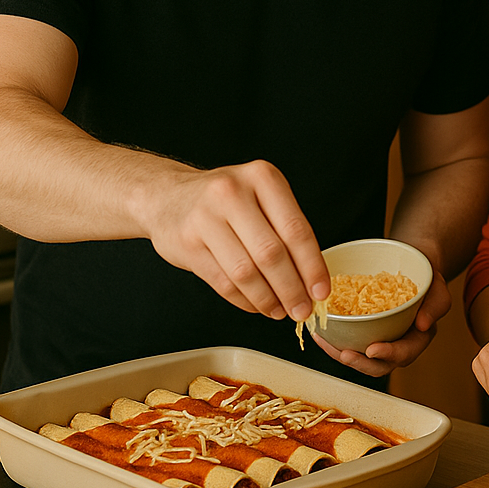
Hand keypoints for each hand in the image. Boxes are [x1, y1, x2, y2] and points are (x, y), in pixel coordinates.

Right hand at [140, 158, 330, 321]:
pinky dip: (244, 300)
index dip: (312, 266)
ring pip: (246, 272)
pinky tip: (256, 304)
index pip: (296, 229)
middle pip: (271, 253)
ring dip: (268, 299)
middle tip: (302, 309)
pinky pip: (223, 282)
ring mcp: (206, 218)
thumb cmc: (225, 199)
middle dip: (291, 289)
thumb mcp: (260, 195)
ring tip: (279, 310)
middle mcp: (233, 193)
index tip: (321, 290)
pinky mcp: (187, 244)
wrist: (167, 196)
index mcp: (262, 177)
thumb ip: (285, 227)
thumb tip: (312, 278)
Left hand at [312, 270, 452, 376]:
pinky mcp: (364, 331)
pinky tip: (319, 331)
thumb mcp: (438, 289)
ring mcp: (378, 339)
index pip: (403, 354)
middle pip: (378, 365)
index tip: (372, 349)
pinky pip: (348, 340)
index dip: (388, 355)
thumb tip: (424, 324)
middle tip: (344, 354)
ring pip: (358, 356)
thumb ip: (436, 306)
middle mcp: (396, 344)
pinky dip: (333, 339)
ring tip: (323, 341)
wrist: (413, 267)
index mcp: (416, 339)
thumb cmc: (427, 280)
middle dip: (359, 363)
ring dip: (340, 353)